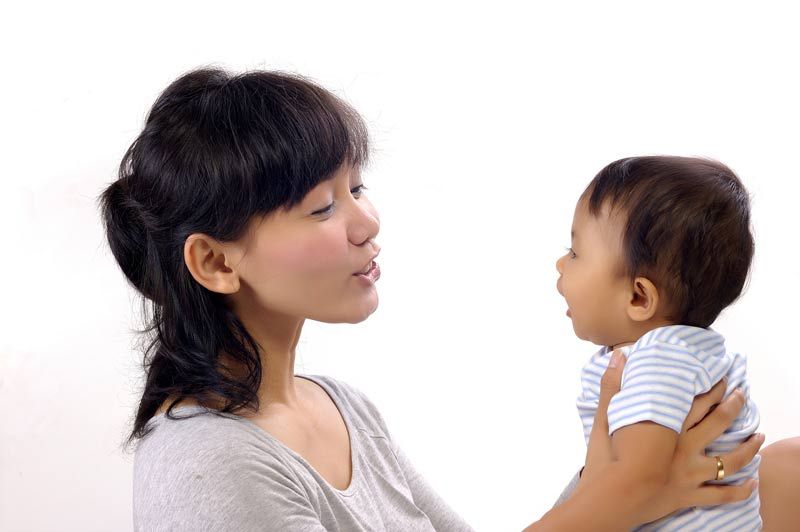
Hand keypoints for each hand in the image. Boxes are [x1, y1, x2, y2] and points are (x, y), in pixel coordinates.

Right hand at [581, 350, 762, 523]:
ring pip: (729, 460)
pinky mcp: (689, 496)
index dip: (711, 388)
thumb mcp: (603, 421)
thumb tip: (618, 355)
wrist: (609, 501)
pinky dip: (739, 491)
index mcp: (666, 428)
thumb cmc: (604, 463)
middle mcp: (684, 448)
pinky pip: (721, 495)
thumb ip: (612, 388)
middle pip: (716, 423)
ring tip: (758, 437)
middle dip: (732, 406)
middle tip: (741, 394)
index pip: (695, 402)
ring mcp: (690, 473)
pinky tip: (751, 484)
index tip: (722, 377)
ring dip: (748, 448)